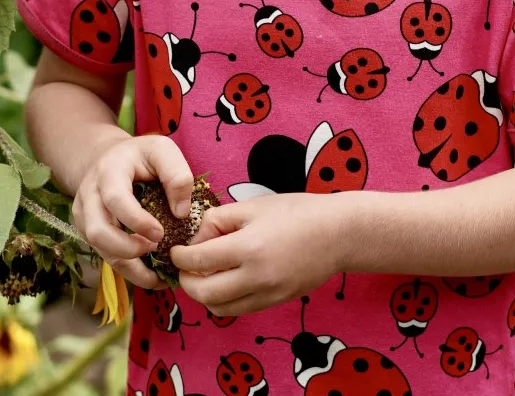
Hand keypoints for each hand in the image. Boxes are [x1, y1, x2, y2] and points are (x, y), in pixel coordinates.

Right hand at [72, 133, 193, 289]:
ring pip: (100, 250)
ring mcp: (84, 216)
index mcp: (109, 171)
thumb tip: (181, 213)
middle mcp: (90, 195)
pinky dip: (128, 270)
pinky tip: (151, 275)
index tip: (160, 233)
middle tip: (156, 249)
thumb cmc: (141, 155)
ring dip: (129, 266)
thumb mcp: (162, 150)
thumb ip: (176, 174)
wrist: (108, 158)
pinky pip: (105, 255)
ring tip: (158, 273)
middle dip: (127, 249)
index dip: (137, 220)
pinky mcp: (88, 231)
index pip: (115, 199)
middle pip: (98, 231)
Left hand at [169, 193, 342, 315]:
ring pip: (220, 309)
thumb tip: (198, 238)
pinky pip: (240, 309)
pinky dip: (225, 300)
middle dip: (187, 282)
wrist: (338, 233)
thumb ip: (220, 220)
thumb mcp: (255, 206)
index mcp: (248, 248)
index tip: (176, 251)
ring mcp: (267, 294)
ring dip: (204, 296)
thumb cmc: (298, 211)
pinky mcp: (276, 302)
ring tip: (204, 275)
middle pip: (204, 293)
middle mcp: (256, 277)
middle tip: (184, 268)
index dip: (181, 257)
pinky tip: (226, 282)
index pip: (200, 261)